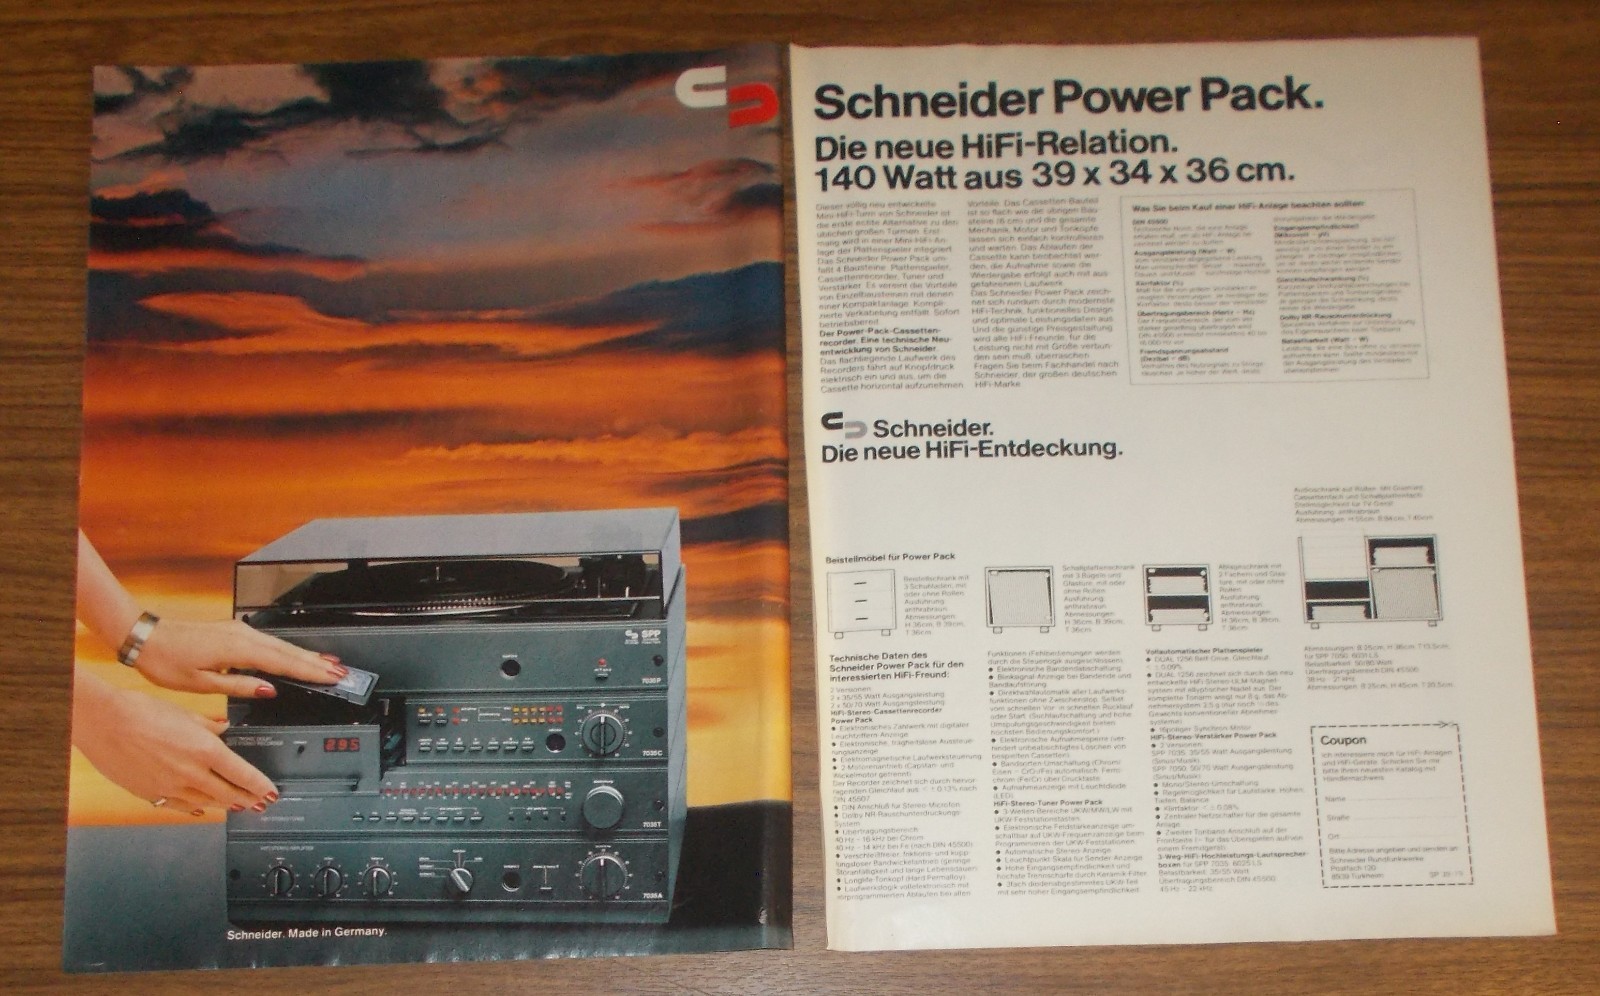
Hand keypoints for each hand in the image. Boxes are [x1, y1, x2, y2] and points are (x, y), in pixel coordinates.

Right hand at [73, 674, 276, 812]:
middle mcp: (190, 772)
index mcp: (205, 749)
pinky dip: (194, 809)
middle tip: (260, 804)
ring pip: (206, 803)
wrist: (103, 722)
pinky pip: (178, 806)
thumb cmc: (140, 712)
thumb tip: (223, 729)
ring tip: (238, 806)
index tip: (270, 792)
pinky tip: (202, 810)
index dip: (260, 786)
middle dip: (248, 800)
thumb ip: (208, 726)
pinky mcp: (150, 793)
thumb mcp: (186, 714)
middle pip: (228, 793)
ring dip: (224, 805)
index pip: (242, 774)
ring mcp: (169, 786)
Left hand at [76, 531, 342, 697]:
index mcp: (237, 649)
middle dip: (317, 662)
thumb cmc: (166, 661)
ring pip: (281, 645)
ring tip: (329, 666)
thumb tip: (268, 690)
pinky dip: (288, 650)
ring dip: (306, 655)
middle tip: (343, 673)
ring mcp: (240, 630)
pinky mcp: (234, 631)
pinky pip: (269, 641)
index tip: (333, 678)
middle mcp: (242, 635)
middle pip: (289, 651)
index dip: (311, 671)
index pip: (283, 663)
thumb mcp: (200, 684)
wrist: (146, 637)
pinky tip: (296, 656)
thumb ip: (238, 686)